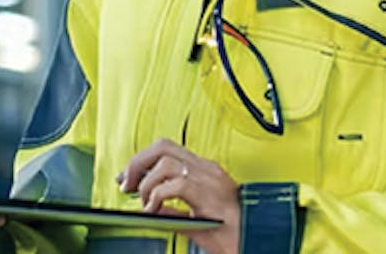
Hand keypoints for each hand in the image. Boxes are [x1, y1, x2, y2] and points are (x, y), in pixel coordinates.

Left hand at [118, 138, 239, 253]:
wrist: (258, 239)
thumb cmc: (235, 233)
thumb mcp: (198, 220)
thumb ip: (175, 211)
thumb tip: (153, 210)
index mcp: (205, 172)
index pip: (167, 150)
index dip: (142, 161)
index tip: (128, 177)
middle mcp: (207, 169)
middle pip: (162, 147)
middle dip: (138, 163)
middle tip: (127, 184)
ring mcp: (209, 179)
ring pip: (166, 162)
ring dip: (148, 183)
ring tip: (146, 203)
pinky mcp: (210, 194)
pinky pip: (176, 185)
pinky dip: (158, 196)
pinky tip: (156, 210)